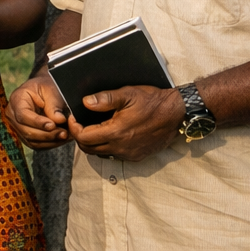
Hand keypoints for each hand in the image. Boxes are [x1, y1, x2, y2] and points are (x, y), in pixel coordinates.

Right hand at [10, 72, 73, 149]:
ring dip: (50, 141)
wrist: (44, 92)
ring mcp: (17, 127)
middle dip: (47, 134)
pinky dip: (50, 144)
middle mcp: (13, 115)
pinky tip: (61, 139)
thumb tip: (59, 120)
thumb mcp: (51, 91)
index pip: (23, 115)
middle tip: (64, 133)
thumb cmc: (46, 88)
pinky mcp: (25, 136)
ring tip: (65, 136)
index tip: (53, 125)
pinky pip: (36, 145)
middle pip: (27, 131)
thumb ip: (54, 105)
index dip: (37, 122)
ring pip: (32, 141)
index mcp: (16, 99)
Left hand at [67, 85, 184, 160]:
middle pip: (89, 149)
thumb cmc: (152, 101)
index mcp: (116, 132)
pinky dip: (106, 147)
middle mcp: (121, 147)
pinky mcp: (137, 156)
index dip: (74, 128)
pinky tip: (109, 133)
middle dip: (80, 136)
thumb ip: (105, 99)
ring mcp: (129, 154)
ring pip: (101, 154)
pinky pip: (114, 155)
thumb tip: (85, 103)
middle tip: (79, 123)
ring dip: (93, 143)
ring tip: (93, 127)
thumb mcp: (127, 94)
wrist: (176, 113)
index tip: (73, 117)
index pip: (84, 138)